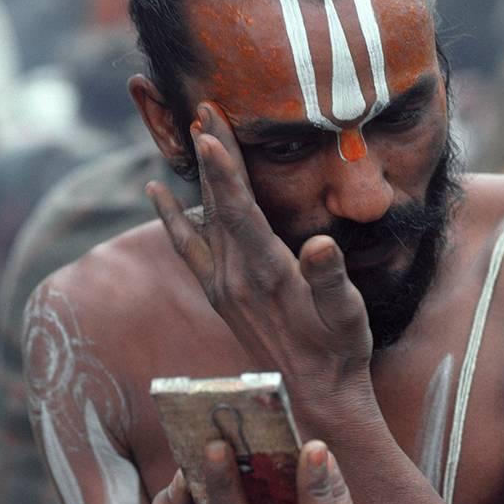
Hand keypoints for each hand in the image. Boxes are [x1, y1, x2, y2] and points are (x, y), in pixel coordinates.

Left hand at [146, 103, 372, 401]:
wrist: (314, 398)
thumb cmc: (339, 352)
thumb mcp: (347, 316)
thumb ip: (330, 279)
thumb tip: (319, 245)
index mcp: (265, 274)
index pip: (239, 210)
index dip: (225, 169)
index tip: (209, 128)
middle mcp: (234, 277)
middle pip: (216, 204)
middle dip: (211, 154)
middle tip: (203, 105)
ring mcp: (222, 286)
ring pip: (202, 218)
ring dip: (198, 176)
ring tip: (191, 130)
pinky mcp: (219, 294)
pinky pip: (187, 246)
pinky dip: (172, 215)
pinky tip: (156, 193)